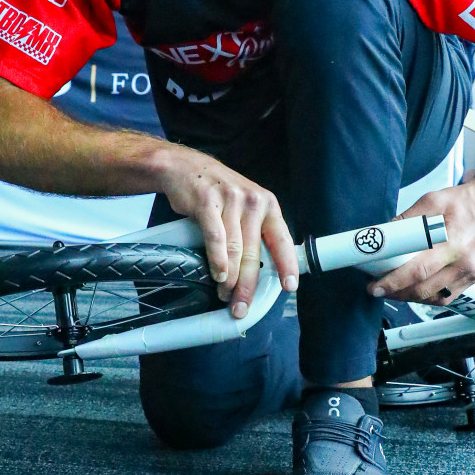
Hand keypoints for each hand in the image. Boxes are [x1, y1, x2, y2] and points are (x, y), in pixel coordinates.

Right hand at [158, 148, 298, 318]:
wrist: (185, 167)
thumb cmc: (217, 193)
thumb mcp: (244, 207)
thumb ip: (253, 233)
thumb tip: (258, 272)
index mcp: (267, 205)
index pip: (282, 240)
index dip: (287, 265)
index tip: (289, 286)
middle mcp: (252, 202)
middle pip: (254, 252)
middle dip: (248, 285)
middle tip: (242, 306)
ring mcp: (230, 200)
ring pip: (235, 249)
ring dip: (231, 278)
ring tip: (225, 295)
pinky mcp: (207, 202)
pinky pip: (215, 237)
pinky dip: (218, 259)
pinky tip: (219, 275)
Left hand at [366, 177, 474, 304]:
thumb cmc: (466, 201)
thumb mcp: (433, 200)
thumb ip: (408, 219)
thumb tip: (386, 234)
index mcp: (453, 244)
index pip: (418, 270)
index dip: (394, 281)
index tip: (375, 286)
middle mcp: (464, 263)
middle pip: (424, 289)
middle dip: (396, 292)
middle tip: (376, 289)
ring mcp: (471, 273)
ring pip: (434, 297)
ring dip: (410, 297)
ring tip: (393, 290)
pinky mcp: (473, 278)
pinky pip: (447, 296)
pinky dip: (428, 297)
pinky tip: (414, 291)